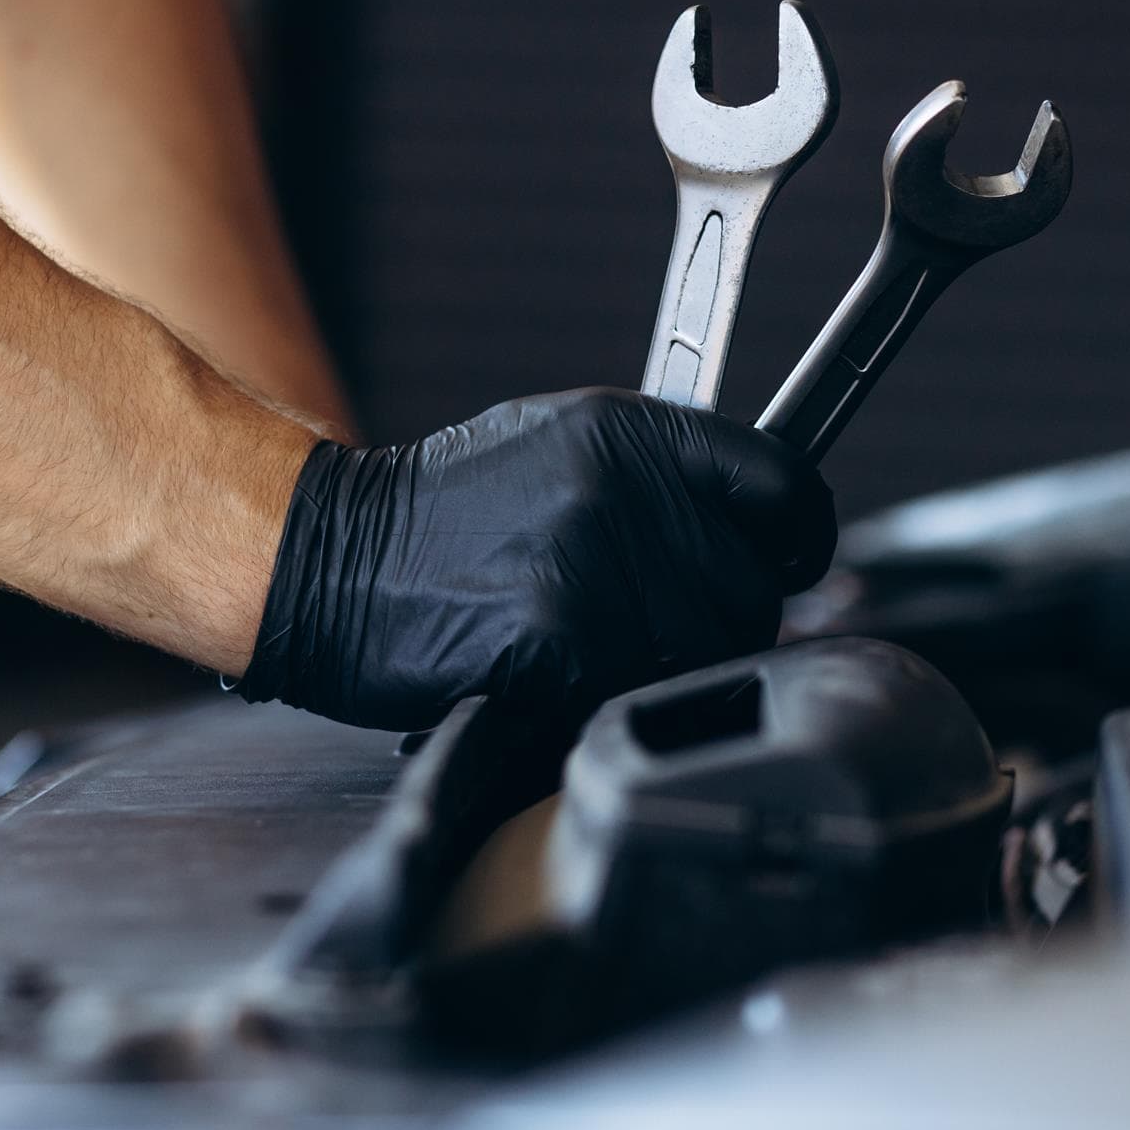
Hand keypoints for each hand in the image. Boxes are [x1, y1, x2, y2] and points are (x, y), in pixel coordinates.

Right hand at [235, 388, 836, 730]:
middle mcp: (622, 494)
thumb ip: (662, 475)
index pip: (781, 479)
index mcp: (629, 433)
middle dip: (722, 615)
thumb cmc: (442, 513)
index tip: (796, 556)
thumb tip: (755, 525)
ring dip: (667, 663)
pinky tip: (555, 668)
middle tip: (655, 617)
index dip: (802, 529)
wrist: (326, 558)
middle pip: (754, 587)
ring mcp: (595, 572)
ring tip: (591, 639)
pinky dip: (608, 696)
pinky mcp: (564, 646)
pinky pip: (639, 693)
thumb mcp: (559, 446)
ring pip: (706, 652)